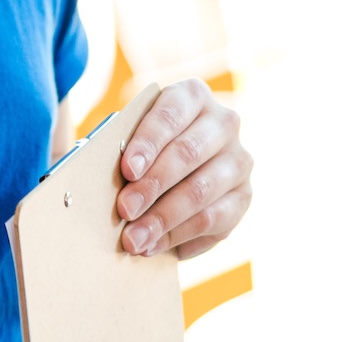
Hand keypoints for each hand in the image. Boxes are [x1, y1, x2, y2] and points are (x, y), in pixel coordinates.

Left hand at [116, 79, 251, 260]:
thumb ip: (122, 151)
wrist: (179, 165)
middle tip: (124, 211)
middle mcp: (223, 122)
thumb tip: (98, 181)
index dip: (148, 143)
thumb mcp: (135, 137)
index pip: (170, 114)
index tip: (127, 170)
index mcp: (191, 95)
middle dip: (152, 186)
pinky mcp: (243, 195)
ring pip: (201, 192)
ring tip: (135, 240)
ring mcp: (239, 159)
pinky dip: (181, 237)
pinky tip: (155, 246)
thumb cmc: (146, 148)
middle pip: (188, 154)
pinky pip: (215, 221)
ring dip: (164, 220)